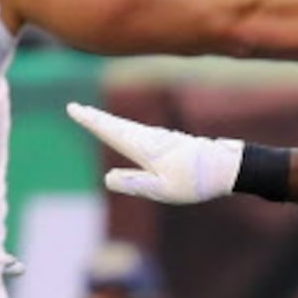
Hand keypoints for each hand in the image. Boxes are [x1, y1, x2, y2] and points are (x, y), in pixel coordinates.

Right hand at [69, 104, 244, 202]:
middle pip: (116, 125)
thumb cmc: (195, 181)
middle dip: (94, 117)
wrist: (225, 168)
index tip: (72, 108)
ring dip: (108, 121)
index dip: (90, 120)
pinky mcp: (168, 143)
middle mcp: (149, 139)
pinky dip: (125, 128)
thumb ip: (134, 183)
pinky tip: (125, 132)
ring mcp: (159, 139)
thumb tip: (107, 177)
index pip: (110, 131)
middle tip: (75, 108)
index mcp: (144, 148)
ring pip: (127, 127)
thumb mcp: (162, 190)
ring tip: (93, 117)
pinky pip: (139, 132)